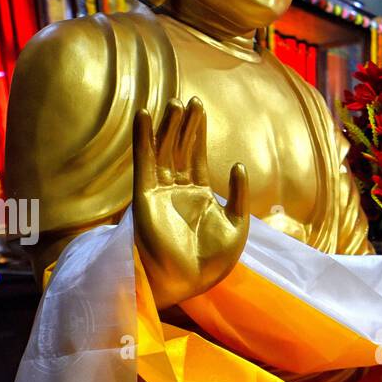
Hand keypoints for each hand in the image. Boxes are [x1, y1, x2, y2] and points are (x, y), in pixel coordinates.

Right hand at [132, 97, 248, 308]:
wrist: (182, 282)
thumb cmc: (209, 263)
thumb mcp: (236, 227)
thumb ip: (238, 196)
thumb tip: (238, 165)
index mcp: (198, 197)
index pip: (196, 157)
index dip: (198, 132)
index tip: (199, 109)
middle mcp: (177, 191)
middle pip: (180, 149)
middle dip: (185, 125)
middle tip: (191, 100)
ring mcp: (160, 192)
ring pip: (163, 151)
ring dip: (167, 127)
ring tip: (174, 103)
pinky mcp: (144, 195)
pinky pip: (143, 161)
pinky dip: (143, 139)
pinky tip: (145, 117)